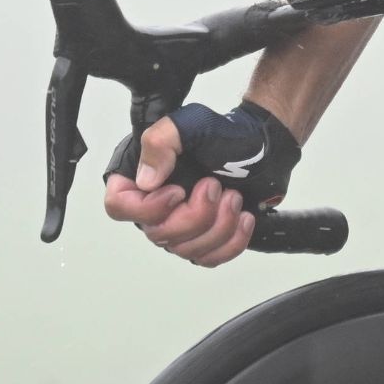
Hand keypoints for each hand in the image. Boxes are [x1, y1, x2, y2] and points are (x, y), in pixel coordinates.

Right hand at [100, 101, 300, 268]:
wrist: (264, 147)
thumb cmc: (228, 134)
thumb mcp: (192, 124)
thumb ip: (161, 141)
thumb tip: (145, 181)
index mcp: (143, 176)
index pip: (119, 205)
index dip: (147, 208)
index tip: (178, 192)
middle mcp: (156, 204)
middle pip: (157, 234)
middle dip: (194, 215)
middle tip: (215, 186)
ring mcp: (180, 225)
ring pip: (184, 250)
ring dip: (217, 226)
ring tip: (234, 197)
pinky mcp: (205, 238)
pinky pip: (208, 259)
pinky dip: (230, 243)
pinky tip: (243, 218)